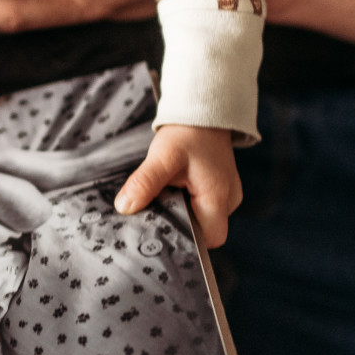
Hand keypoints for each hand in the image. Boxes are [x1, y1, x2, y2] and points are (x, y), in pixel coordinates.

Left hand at [113, 125, 241, 248]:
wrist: (202, 115)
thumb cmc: (187, 134)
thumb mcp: (162, 157)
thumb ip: (144, 183)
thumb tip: (125, 208)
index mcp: (219, 197)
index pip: (208, 239)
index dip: (185, 238)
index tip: (161, 225)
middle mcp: (229, 200)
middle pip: (204, 232)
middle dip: (179, 224)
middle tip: (157, 208)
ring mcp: (227, 196)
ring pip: (202, 220)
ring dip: (182, 213)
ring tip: (165, 195)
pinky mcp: (220, 191)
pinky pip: (203, 208)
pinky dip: (186, 203)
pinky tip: (173, 190)